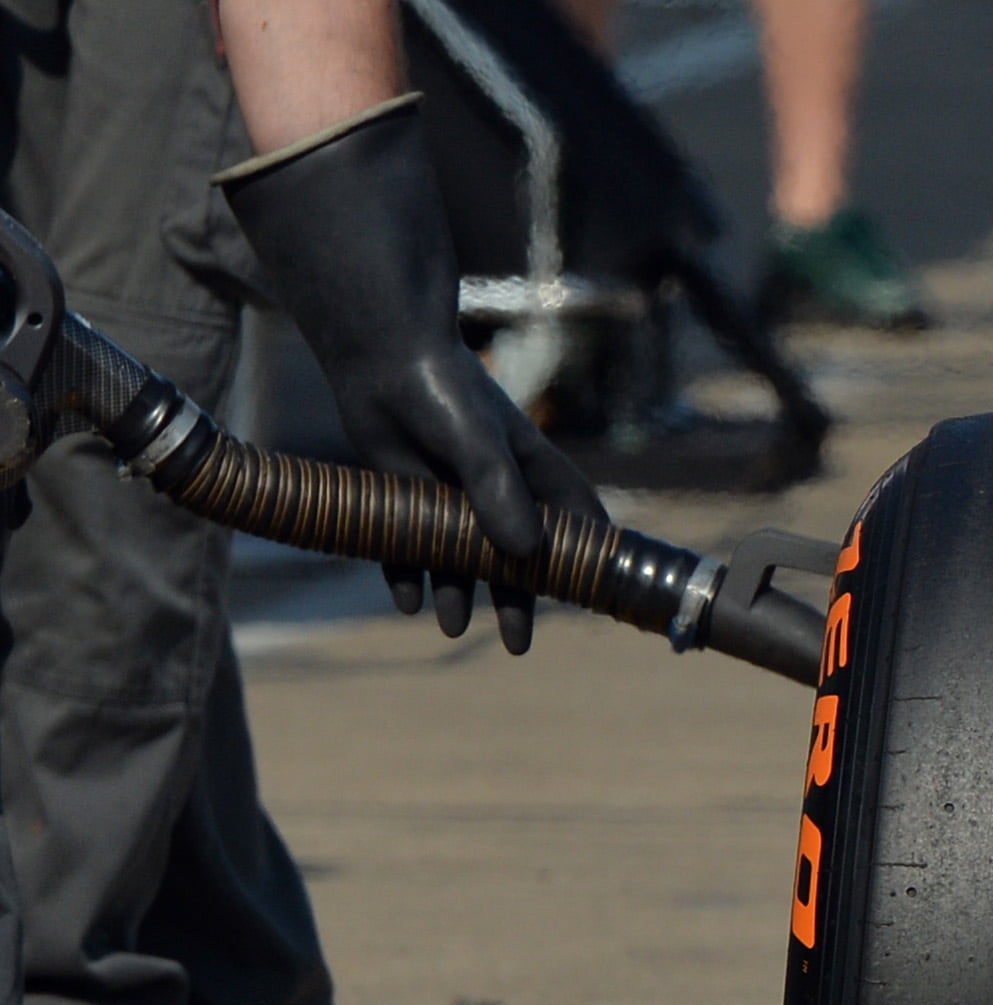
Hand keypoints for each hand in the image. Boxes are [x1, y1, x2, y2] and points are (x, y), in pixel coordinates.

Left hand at [219, 99, 604, 654]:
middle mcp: (495, 487)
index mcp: (532, 471)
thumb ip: (499, 496)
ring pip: (459, 556)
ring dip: (458, 591)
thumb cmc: (445, 393)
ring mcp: (449, 493)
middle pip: (514, 555)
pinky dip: (406, 574)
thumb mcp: (480, 446)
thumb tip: (521, 553)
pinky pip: (407, 546)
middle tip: (517, 645)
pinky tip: (406, 602)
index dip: (590, 559)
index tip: (600, 597)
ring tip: (451, 629)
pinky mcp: (404, 493)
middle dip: (516, 599)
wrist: (380, 359)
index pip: (574, 523)